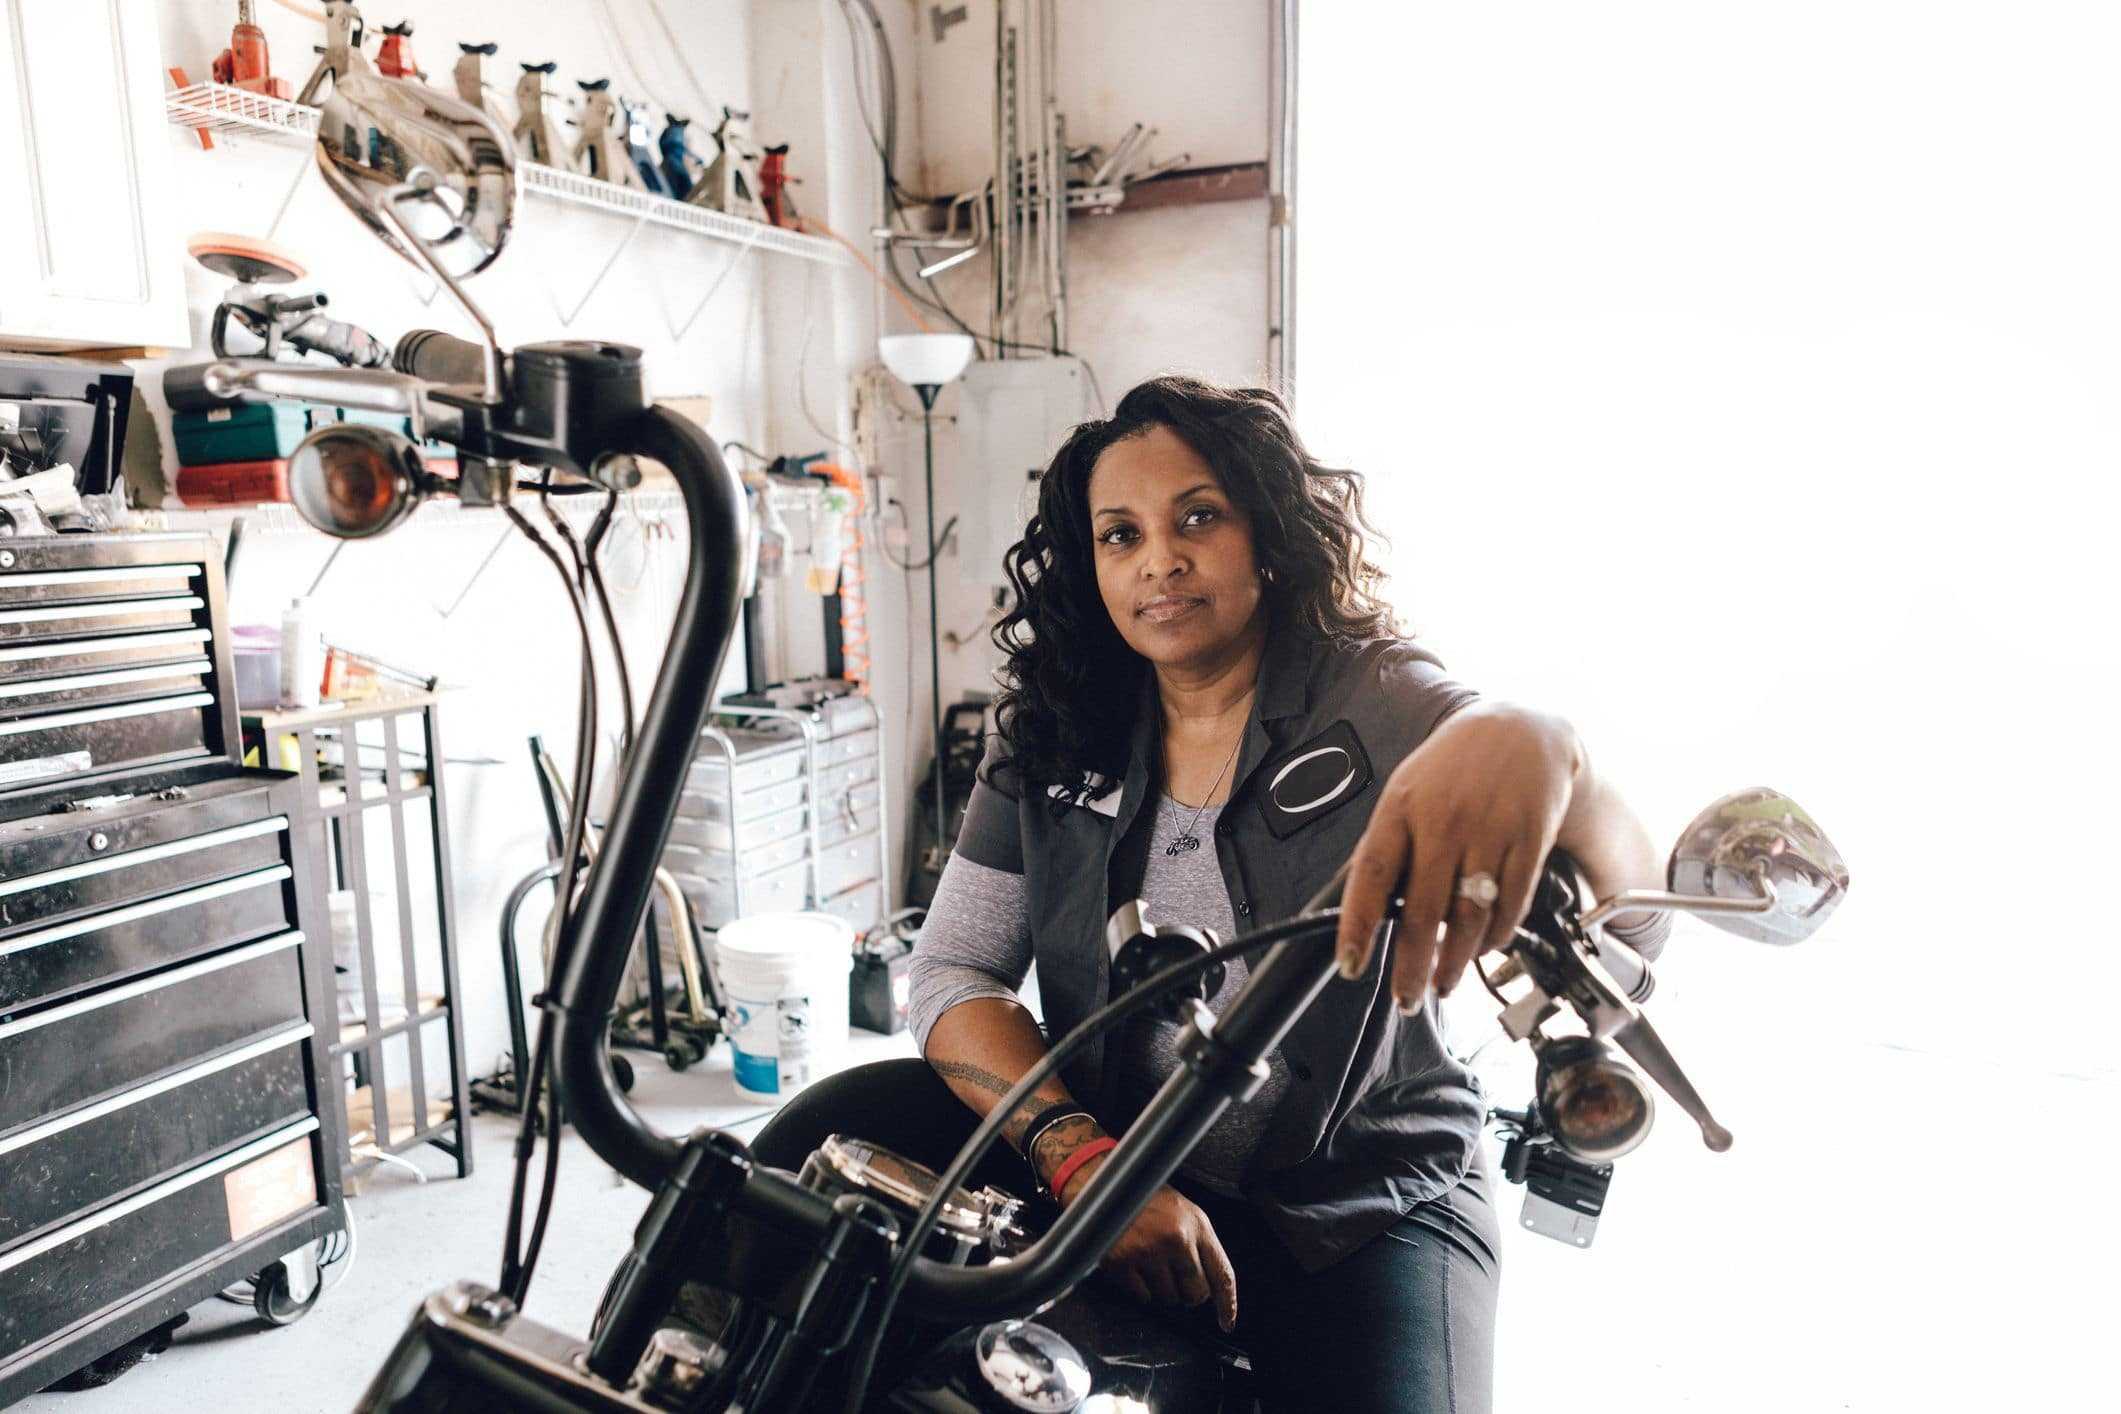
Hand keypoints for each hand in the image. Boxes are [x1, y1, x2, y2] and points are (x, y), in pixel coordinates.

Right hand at [1057, 1151, 1237, 1331]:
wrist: (1104, 1183)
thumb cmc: (1145, 1197)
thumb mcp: (1183, 1212)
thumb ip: (1198, 1244)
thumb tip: (1209, 1286)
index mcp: (1197, 1224)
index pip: (1222, 1273)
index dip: (1227, 1303)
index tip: (1227, 1322)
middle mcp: (1176, 1238)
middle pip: (1196, 1294)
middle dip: (1187, 1293)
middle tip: (1173, 1275)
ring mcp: (1149, 1252)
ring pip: (1168, 1298)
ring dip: (1160, 1288)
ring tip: (1150, 1260)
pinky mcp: (1123, 1262)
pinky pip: (1142, 1296)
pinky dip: (1139, 1287)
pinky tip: (1134, 1263)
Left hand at [1334, 702, 1583, 1008]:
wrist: (1521, 731)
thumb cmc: (1451, 770)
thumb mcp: (1406, 794)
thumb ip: (1390, 847)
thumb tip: (1367, 911)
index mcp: (1401, 807)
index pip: (1372, 875)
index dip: (1358, 924)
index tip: (1350, 965)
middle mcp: (1443, 820)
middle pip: (1424, 909)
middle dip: (1412, 966)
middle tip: (1406, 1000)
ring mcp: (1488, 831)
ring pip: (1469, 916)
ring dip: (1454, 962)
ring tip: (1441, 986)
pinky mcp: (1528, 842)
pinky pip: (1510, 906)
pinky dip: (1494, 938)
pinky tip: (1481, 950)